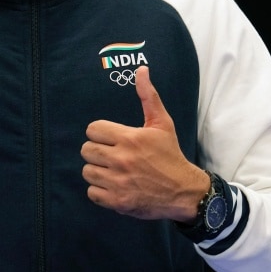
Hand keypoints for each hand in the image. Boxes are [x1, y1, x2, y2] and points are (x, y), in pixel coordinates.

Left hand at [80, 66, 207, 220]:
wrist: (184, 191)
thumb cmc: (170, 155)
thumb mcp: (162, 124)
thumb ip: (148, 97)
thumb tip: (141, 70)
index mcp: (130, 138)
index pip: (92, 130)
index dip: (100, 134)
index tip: (111, 139)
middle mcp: (121, 159)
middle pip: (86, 150)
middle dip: (97, 152)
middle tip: (111, 156)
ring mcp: (118, 181)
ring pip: (87, 171)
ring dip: (97, 171)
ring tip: (113, 171)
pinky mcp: (117, 201)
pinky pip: (92, 192)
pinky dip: (100, 191)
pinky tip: (114, 186)